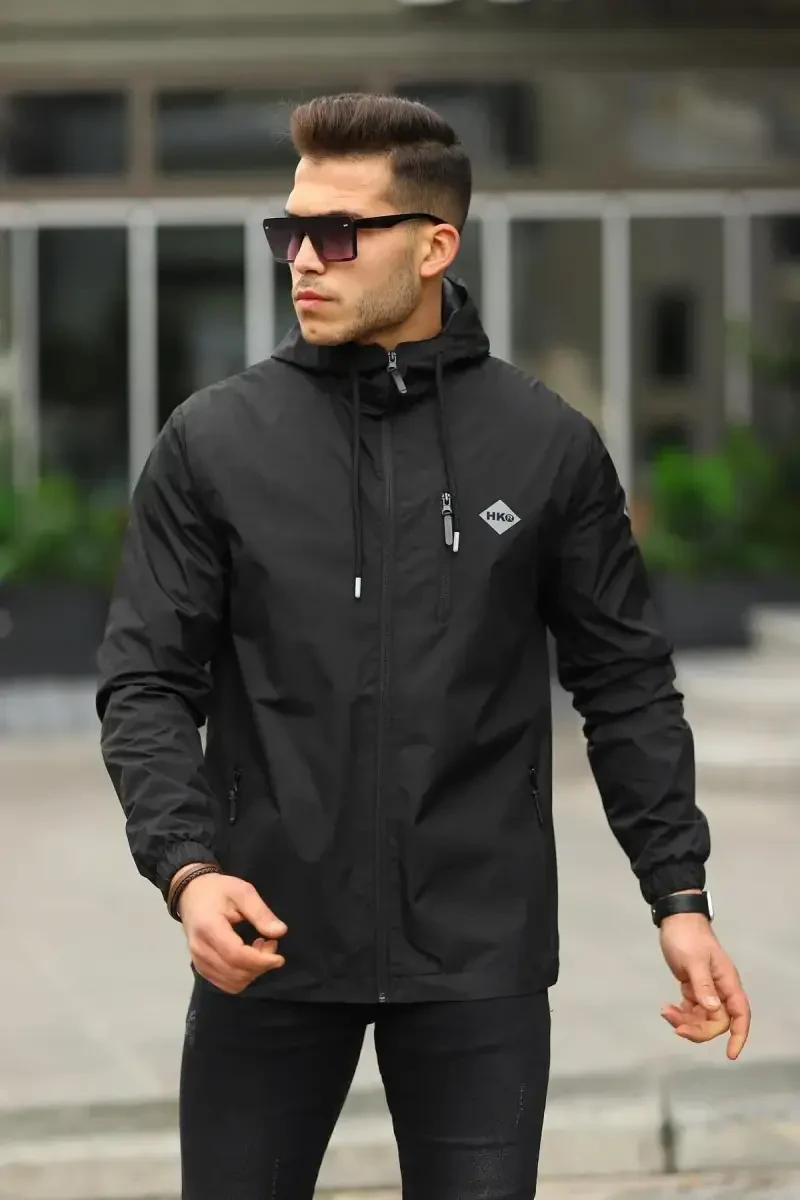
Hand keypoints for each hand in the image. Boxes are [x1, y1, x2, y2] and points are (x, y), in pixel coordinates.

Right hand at [177, 869, 287, 994]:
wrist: (190, 893)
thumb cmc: (218, 890)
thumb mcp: (242, 892)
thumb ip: (260, 913)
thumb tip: (280, 932)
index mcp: (209, 927)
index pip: (236, 956)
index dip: (261, 961)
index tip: (279, 957)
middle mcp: (200, 949)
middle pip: (235, 973)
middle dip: (260, 965)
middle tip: (271, 944)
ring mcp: (198, 961)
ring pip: (231, 983)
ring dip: (252, 973)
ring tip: (260, 950)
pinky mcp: (201, 967)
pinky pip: (225, 983)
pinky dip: (242, 976)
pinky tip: (248, 958)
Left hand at [659, 913, 750, 1059]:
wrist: (675, 920)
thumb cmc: (688, 937)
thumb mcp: (694, 961)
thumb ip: (703, 986)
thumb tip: (714, 1010)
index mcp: (727, 982)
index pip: (740, 1014)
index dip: (739, 1036)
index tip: (730, 1054)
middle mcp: (720, 989)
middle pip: (717, 1022)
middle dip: (699, 1029)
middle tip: (676, 1026)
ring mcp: (706, 990)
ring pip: (702, 1018)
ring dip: (685, 1021)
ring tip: (666, 1012)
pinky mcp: (693, 988)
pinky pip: (691, 1010)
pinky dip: (680, 1014)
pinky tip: (667, 1009)